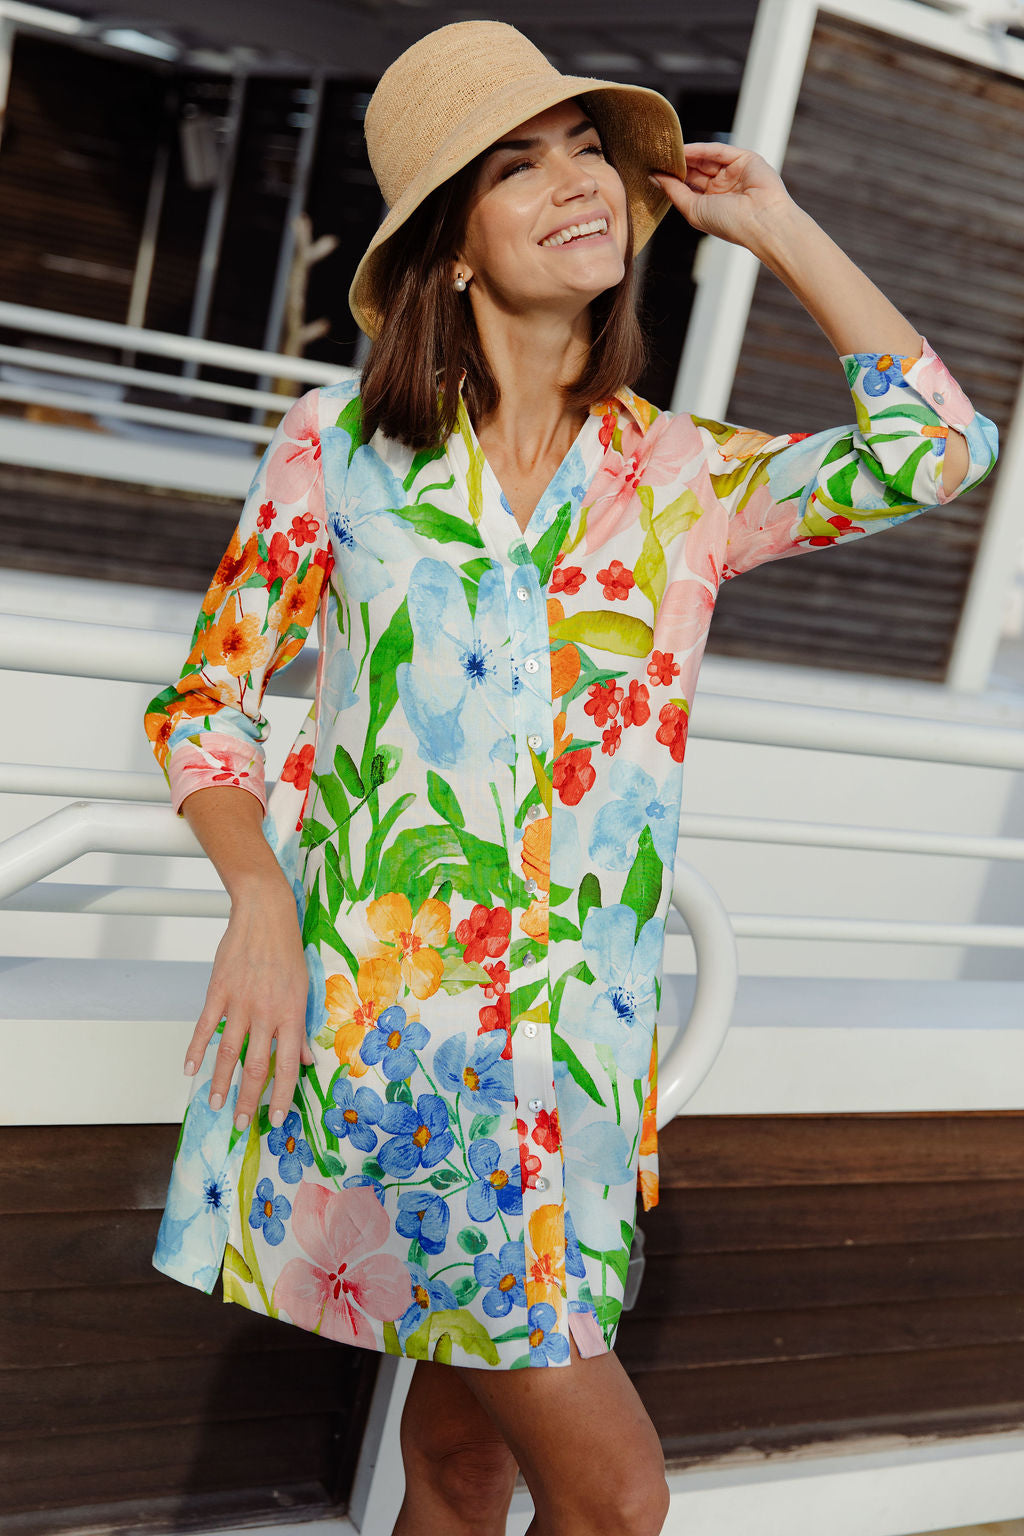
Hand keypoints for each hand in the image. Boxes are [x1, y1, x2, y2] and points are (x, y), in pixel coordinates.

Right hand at [184, 886, 314, 1130]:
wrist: (266, 914)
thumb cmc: (287, 951)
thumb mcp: (303, 990)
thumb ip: (301, 1029)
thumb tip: (305, 1060)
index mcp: (292, 1014)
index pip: (287, 1066)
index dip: (281, 1096)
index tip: (274, 1119)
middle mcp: (267, 1013)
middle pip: (256, 1066)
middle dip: (248, 1099)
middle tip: (239, 1122)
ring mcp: (241, 1002)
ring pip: (228, 1052)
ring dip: (220, 1082)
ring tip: (214, 1104)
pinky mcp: (219, 990)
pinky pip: (205, 1027)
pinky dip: (196, 1050)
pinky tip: (190, 1070)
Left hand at [650, 141, 794, 248]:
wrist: (760, 221)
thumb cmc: (729, 224)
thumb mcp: (693, 210)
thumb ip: (674, 192)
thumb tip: (654, 177)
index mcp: (711, 204)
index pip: (688, 186)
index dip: (672, 178)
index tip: (653, 170)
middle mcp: (722, 188)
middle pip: (695, 170)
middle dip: (678, 164)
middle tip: (657, 156)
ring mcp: (734, 172)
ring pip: (706, 159)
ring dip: (687, 156)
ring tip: (667, 151)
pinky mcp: (745, 159)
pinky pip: (719, 151)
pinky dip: (701, 149)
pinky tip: (684, 150)